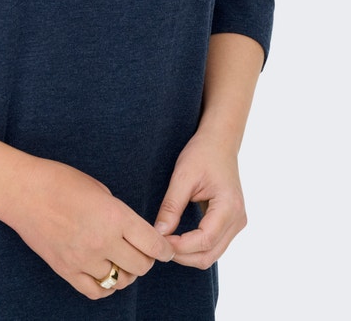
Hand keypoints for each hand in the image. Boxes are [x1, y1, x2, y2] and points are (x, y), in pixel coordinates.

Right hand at [6, 158, 173, 299]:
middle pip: (141, 267)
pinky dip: (105, 285)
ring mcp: (84, 259)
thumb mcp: (98, 188)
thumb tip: (132, 232)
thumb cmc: (59, 181)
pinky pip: (96, 291)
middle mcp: (103, 241)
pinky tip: (103, 272)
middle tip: (142, 252)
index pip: (153, 244)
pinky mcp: (66, 270)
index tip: (165, 250)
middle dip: (146, 260)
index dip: (164, 249)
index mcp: (114, 215)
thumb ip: (119, 213)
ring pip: (120, 281)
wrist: (22, 191)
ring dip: (125, 272)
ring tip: (120, 260)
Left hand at [154, 130, 246, 268]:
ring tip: (166, 242)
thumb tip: (159, 233)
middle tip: (158, 245)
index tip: (159, 241)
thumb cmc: (202, 153)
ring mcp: (237, 223)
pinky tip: (178, 237)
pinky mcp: (231, 223)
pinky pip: (214, 244)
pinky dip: (195, 247)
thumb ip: (172, 206)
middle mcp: (238, 219)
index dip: (181, 246)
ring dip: (188, 254)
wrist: (220, 142)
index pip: (205, 240)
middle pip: (209, 253)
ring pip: (212, 253)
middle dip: (183, 255)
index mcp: (229, 207)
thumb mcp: (183, 176)